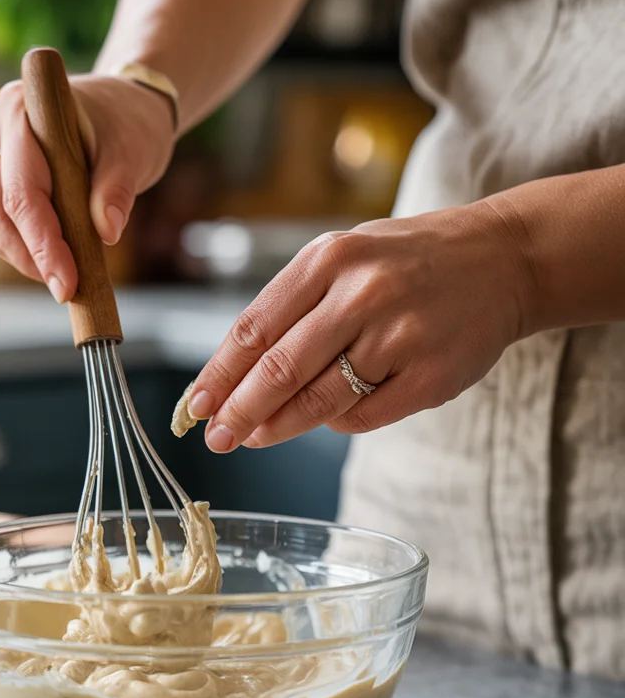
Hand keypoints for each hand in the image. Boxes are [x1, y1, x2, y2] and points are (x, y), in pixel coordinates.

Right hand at [0, 73, 174, 300]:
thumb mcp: (133, 152)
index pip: (23, 191)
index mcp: (22, 110)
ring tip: (68, 276)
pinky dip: (28, 248)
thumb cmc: (127, 123)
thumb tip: (107, 232)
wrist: (123, 107)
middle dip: (32, 259)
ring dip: (28, 259)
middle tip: (68, 291)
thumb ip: (117, 189)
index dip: (41, 242)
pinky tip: (59, 260)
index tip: (67, 283)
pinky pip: (2, 223)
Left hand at [186, 200, 533, 449]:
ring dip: (278, 426)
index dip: (218, 374)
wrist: (502, 261)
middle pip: (279, 370)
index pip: (255, 328)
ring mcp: (399, 336)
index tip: (194, 407)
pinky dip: (336, 423)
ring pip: (319, 399)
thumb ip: (292, 309)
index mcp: (329, 259)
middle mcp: (362, 294)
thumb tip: (235, 378)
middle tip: (215, 438)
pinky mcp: (430, 376)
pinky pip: (364, 416)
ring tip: (253, 438)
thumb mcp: (343, 260)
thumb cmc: (406, 264)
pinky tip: (324, 419)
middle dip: (239, 411)